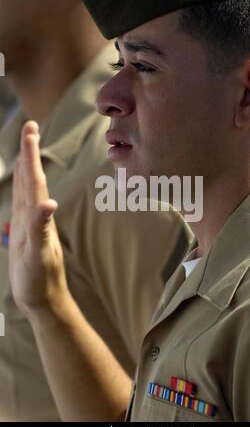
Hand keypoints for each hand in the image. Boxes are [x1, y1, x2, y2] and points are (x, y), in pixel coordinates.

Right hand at [9, 121, 67, 315]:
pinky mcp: (27, 234)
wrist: (43, 298)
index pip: (34, 180)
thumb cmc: (41, 280)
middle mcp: (35, 216)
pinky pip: (24, 207)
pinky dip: (23, 192)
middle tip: (30, 128)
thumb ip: (42, 228)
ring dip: (28, 168)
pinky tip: (25, 186)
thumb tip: (49, 203)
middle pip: (32, 178)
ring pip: (28, 189)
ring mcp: (31, 224)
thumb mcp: (39, 254)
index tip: (31, 131)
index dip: (31, 155)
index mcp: (38, 217)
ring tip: (27, 149)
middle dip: (29, 153)